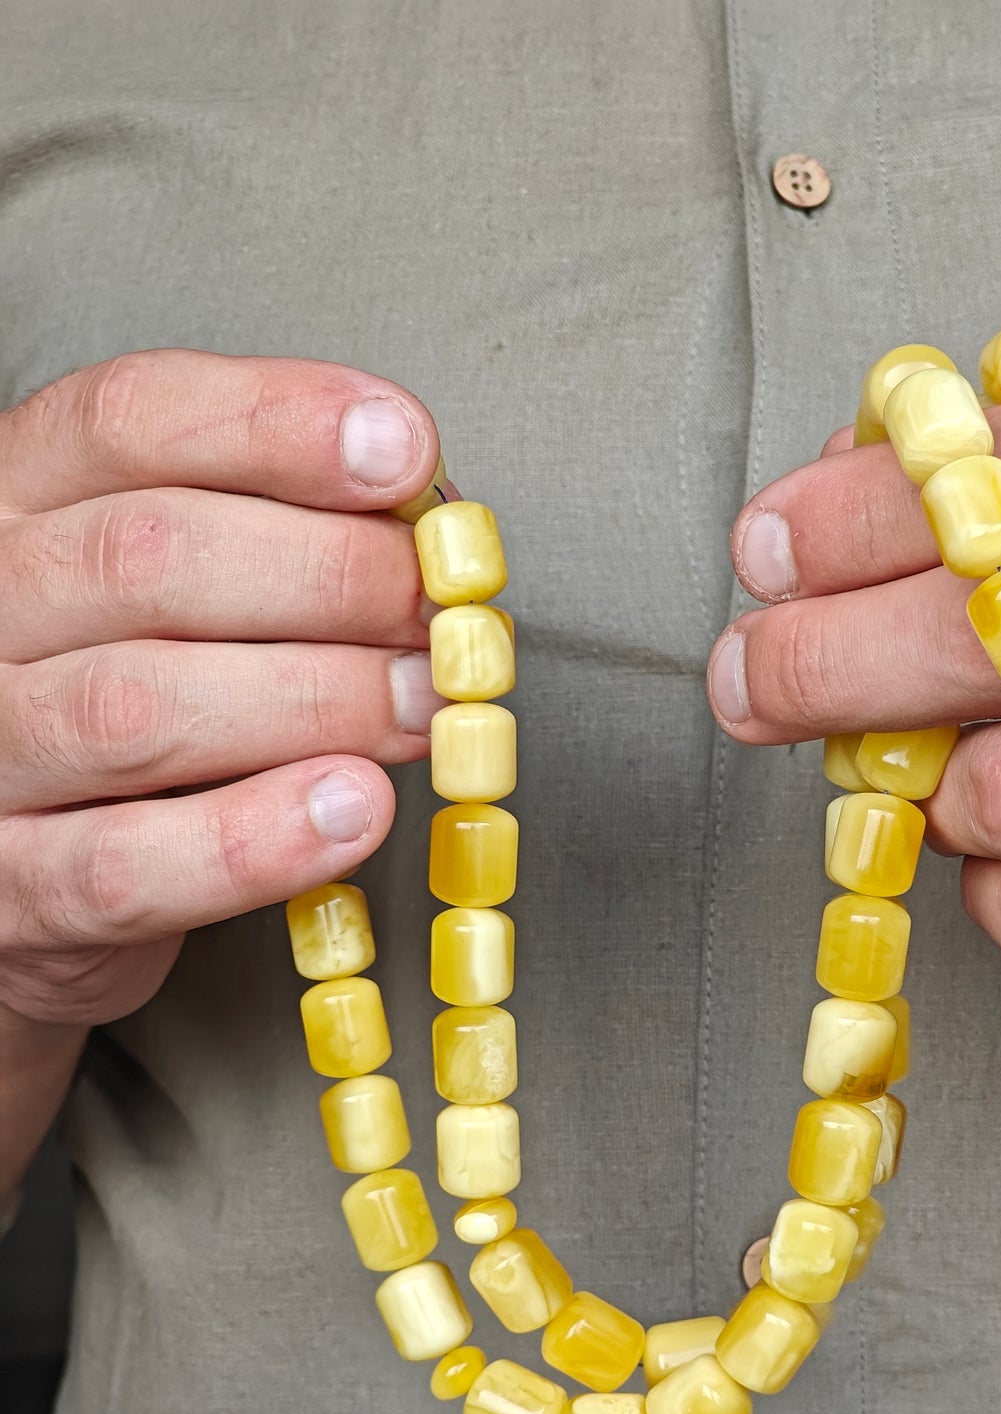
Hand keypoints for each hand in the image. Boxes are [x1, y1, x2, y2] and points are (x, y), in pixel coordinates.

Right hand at [0, 349, 445, 1027]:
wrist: (13, 876)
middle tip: (439, 616)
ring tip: (424, 711)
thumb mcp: (166, 601)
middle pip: (149, 558)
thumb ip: (270, 542)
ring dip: (318, 704)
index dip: (278, 425)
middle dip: (330, 576)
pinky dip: (256, 840)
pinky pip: (128, 866)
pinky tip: (351, 811)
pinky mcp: (11, 887)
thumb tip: (429, 535)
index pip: (129, 421)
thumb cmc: (111, 716)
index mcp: (17, 505)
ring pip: (143, 709)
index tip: (404, 451)